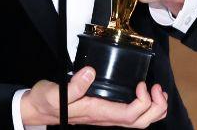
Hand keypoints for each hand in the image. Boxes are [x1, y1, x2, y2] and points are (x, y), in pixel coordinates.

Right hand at [21, 67, 168, 126]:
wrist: (38, 109)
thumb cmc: (46, 102)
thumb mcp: (54, 93)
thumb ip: (73, 86)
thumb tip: (89, 73)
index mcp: (97, 113)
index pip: (129, 115)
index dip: (142, 103)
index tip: (140, 85)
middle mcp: (105, 118)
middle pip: (140, 122)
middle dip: (155, 107)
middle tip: (156, 88)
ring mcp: (106, 116)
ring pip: (139, 121)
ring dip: (154, 108)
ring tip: (157, 91)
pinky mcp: (106, 111)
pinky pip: (132, 115)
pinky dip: (145, 106)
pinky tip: (145, 93)